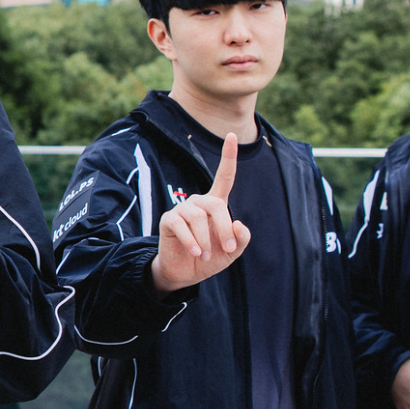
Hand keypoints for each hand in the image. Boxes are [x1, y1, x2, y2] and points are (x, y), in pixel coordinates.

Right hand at [149, 133, 251, 294]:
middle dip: (224, 228)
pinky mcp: (168, 220)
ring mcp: (182, 210)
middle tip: (227, 249)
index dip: (228, 157)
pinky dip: (191, 242)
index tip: (232, 136)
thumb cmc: (210, 258)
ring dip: (206, 240)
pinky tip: (196, 253)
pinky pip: (181, 226)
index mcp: (215, 204)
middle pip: (216, 205)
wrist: (185, 273)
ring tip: (206, 256)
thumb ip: (241, 239)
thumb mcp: (231, 252)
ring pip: (199, 217)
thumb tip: (239, 223)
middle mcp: (199, 202)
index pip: (224, 177)